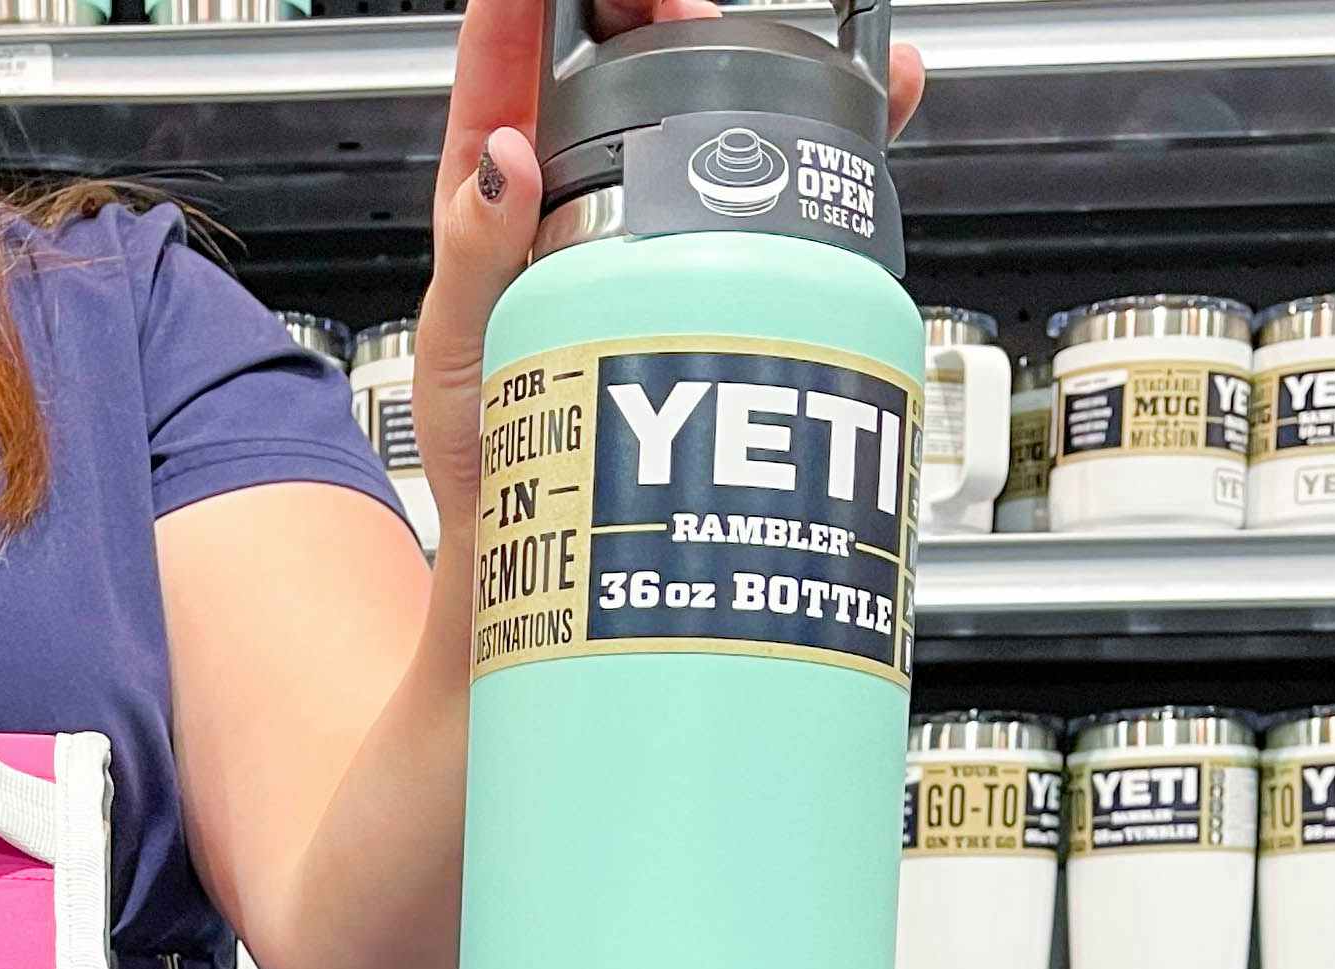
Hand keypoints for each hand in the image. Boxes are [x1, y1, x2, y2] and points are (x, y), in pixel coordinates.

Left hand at [412, 0, 926, 547]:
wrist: (537, 547)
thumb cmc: (479, 449)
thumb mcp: (458, 344)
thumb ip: (474, 249)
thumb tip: (500, 153)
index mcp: (493, 194)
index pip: (511, 58)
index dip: (535, 2)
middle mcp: (573, 200)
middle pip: (622, 65)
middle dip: (663, 18)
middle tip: (695, 19)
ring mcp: (647, 235)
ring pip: (701, 118)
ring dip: (750, 63)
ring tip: (788, 51)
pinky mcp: (710, 277)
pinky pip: (772, 198)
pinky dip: (830, 143)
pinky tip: (876, 106)